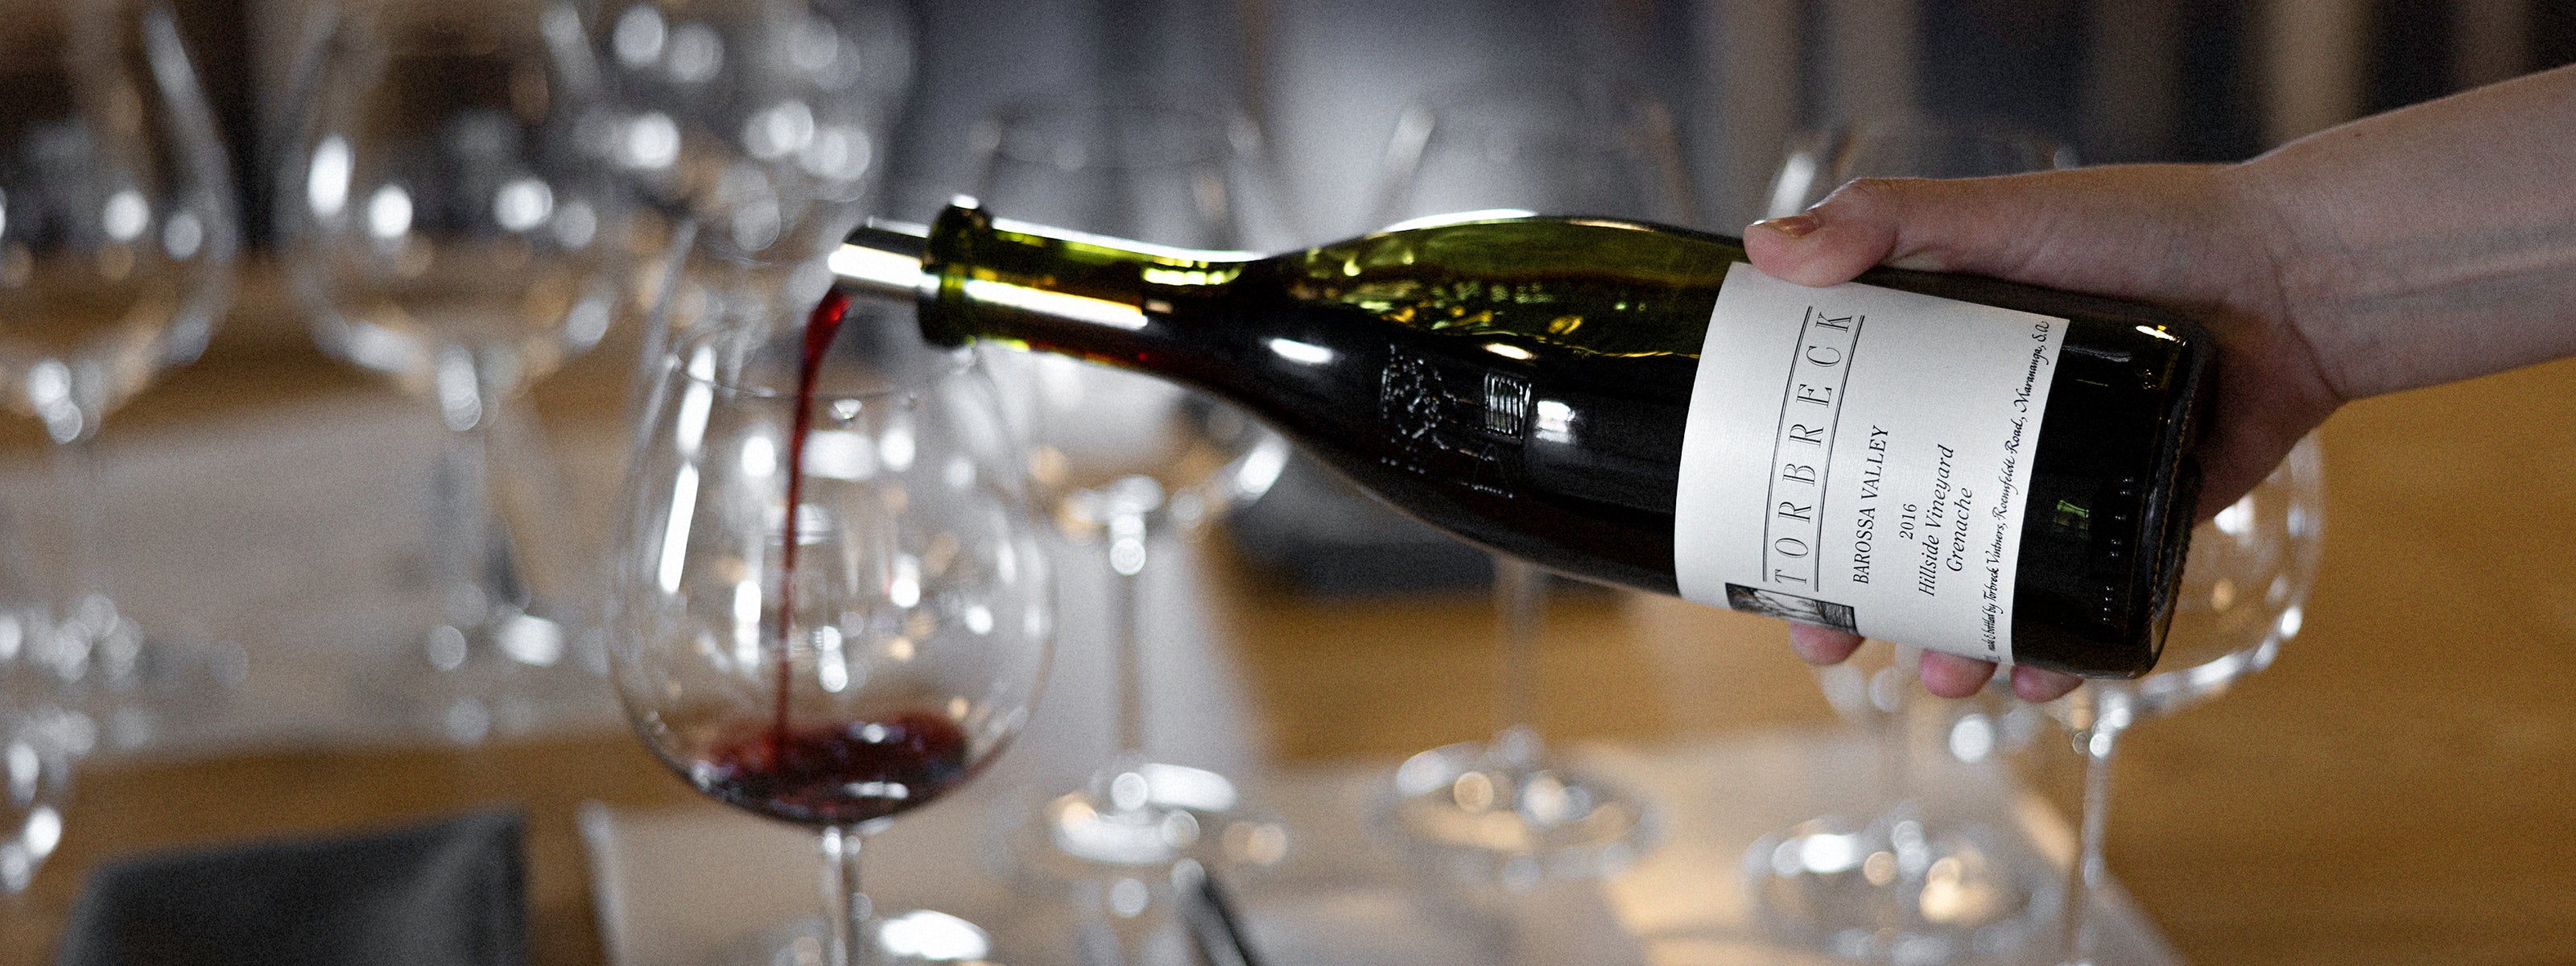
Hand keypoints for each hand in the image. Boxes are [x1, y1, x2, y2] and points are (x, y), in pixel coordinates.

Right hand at [1744, 164, 2339, 700]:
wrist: (2294, 276)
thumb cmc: (2148, 228)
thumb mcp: (1999, 214)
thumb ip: (1886, 220)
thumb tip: (1765, 249)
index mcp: (1931, 363)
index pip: (1832, 446)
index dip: (1789, 510)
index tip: (1759, 562)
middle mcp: (1983, 431)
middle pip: (1891, 537)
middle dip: (1853, 605)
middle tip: (1831, 643)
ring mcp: (2056, 486)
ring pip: (1979, 589)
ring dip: (1950, 644)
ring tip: (1947, 670)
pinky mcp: (2129, 525)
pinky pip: (2079, 606)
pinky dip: (2054, 653)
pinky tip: (2037, 673)